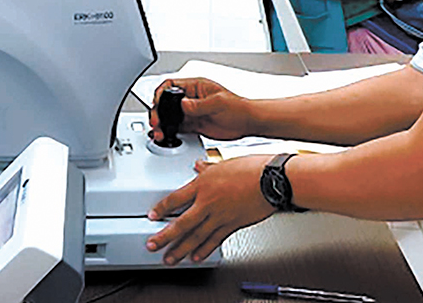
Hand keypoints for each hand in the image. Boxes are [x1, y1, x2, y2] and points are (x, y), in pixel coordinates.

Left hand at [146, 155, 275, 263]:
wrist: (271, 180)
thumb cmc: (251, 169)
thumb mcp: (223, 163)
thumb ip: (207, 167)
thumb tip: (198, 165)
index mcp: (202, 185)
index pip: (175, 199)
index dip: (161, 208)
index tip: (152, 216)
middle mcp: (208, 202)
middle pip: (181, 223)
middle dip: (164, 237)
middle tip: (152, 245)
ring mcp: (219, 216)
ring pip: (196, 236)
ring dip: (181, 249)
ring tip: (170, 258)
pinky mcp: (232, 225)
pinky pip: (215, 240)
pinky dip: (204, 250)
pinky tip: (196, 257)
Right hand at [149, 77, 255, 141]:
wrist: (248, 123)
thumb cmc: (238, 107)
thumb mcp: (219, 102)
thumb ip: (200, 104)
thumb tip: (183, 104)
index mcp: (195, 87)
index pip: (171, 85)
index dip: (161, 92)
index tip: (157, 101)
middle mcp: (191, 99)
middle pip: (167, 102)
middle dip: (158, 111)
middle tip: (156, 121)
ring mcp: (191, 113)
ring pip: (170, 117)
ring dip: (163, 124)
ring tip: (159, 131)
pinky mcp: (194, 125)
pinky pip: (177, 128)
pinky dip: (170, 132)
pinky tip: (166, 136)